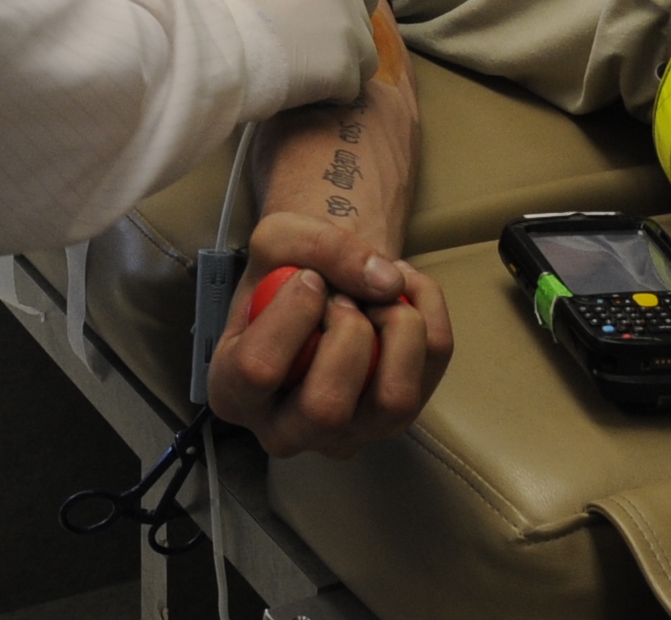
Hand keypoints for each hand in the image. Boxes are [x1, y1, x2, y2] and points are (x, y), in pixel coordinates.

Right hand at [207, 211, 450, 458]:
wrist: (324, 282)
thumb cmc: (288, 270)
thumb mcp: (279, 238)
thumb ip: (318, 245)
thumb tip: (386, 283)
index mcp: (235, 392)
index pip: (258, 370)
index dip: (291, 312)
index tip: (306, 279)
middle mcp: (287, 430)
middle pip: (326, 408)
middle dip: (346, 330)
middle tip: (341, 296)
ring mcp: (348, 433)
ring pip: (394, 402)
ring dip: (397, 325)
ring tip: (377, 294)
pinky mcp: (398, 415)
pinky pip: (435, 362)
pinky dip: (428, 306)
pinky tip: (401, 290)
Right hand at [221, 0, 380, 107]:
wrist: (219, 46)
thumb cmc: (228, 16)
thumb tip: (315, 15)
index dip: (361, 3)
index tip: (340, 20)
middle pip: (367, 29)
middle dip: (346, 46)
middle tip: (310, 58)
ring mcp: (348, 33)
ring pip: (366, 63)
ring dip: (343, 73)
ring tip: (305, 77)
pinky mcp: (344, 70)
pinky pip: (349, 92)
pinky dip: (329, 97)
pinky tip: (299, 91)